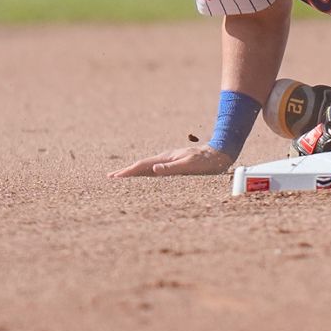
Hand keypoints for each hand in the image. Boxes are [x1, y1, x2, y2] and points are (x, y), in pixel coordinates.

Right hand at [109, 145, 233, 176]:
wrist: (219, 153)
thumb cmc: (205, 162)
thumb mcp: (189, 165)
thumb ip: (172, 167)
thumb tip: (153, 169)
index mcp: (166, 158)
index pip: (143, 165)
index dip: (128, 172)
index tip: (115, 177)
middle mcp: (165, 158)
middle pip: (142, 165)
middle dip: (126, 171)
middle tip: (111, 176)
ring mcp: (169, 159)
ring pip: (147, 166)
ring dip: (134, 171)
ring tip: (122, 176)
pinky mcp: (174, 162)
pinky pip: (154, 168)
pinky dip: (144, 172)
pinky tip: (144, 175)